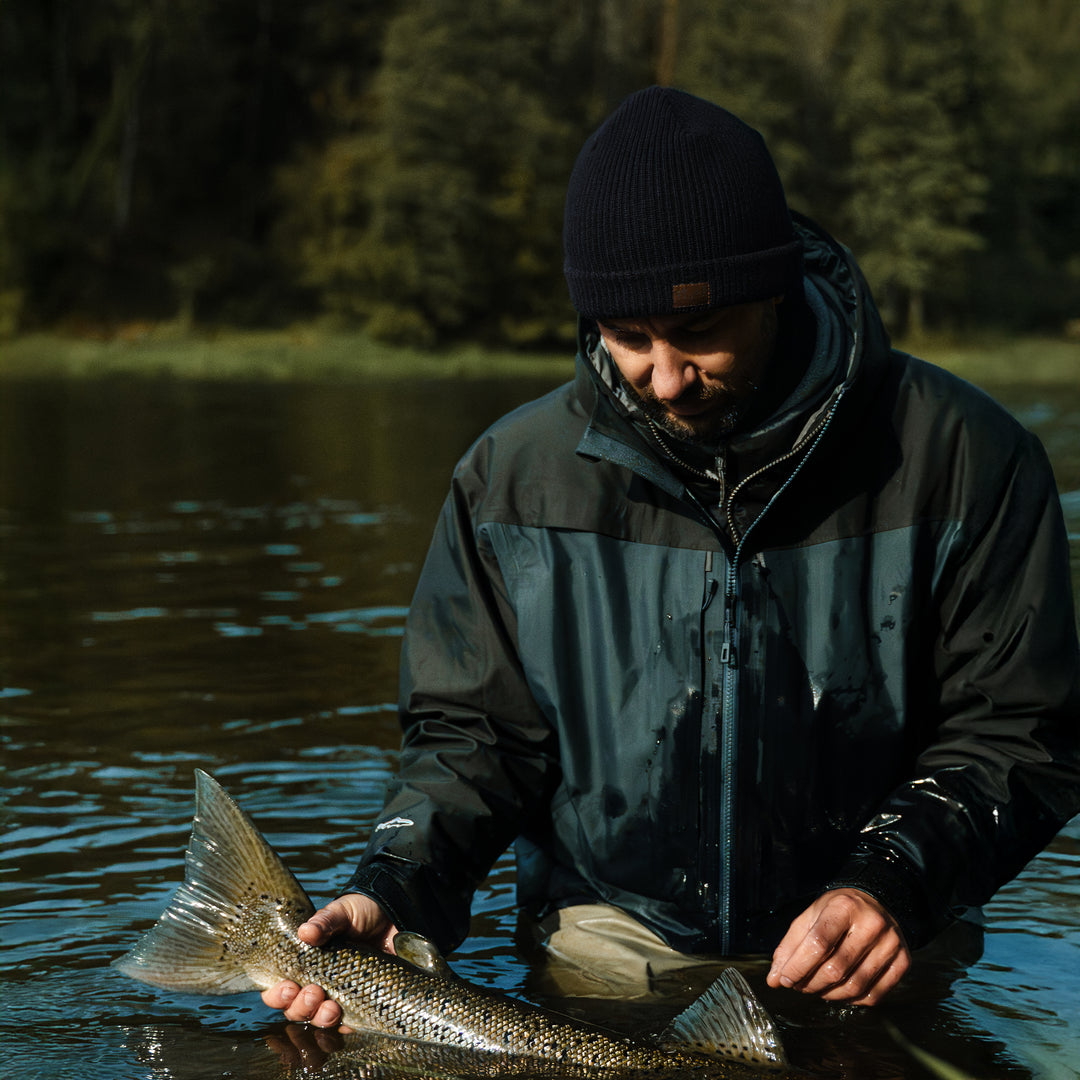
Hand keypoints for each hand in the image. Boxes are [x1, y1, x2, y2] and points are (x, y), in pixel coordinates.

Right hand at [261, 893, 398, 1027]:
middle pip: (296, 1009)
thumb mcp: (342, 911)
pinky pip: (348, 1023)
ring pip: (318, 1020)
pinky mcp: (362, 1001)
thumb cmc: (360, 912)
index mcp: (304, 963)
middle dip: (301, 1007)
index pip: (279, 988)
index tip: (289, 987)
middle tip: (314, 993)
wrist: (394, 914)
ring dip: (320, 1018)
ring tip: (331, 1008)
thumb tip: (305, 932)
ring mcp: (339, 994)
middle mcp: (317, 982)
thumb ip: (324, 921)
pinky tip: (347, 1019)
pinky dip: (345, 1024)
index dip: (277, 995)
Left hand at [766, 888, 909, 1005]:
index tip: (785, 979)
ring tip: (817, 988)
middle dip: (811, 983)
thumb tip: (774, 980)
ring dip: (829, 994)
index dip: (798, 966)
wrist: (878, 902)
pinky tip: (840, 990)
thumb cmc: (839, 911)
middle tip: (798, 985)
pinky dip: (852, 1000)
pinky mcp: (903, 962)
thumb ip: (790, 946)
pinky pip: (874, 995)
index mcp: (844, 906)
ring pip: (855, 986)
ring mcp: (891, 944)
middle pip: (836, 968)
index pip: (819, 943)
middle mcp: (871, 924)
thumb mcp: (811, 917)